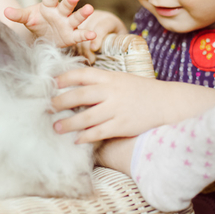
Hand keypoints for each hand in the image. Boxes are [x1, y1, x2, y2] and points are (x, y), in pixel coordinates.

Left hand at [3, 0, 96, 47]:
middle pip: (65, 5)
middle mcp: (60, 13)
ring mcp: (67, 24)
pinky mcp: (72, 35)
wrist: (44, 36)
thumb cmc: (37, 21)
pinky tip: (93, 34)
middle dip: (70, 1)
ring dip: (83, 13)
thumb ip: (18, 14)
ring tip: (89, 8)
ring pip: (76, 17)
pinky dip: (87, 35)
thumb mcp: (27, 18)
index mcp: (48, 6)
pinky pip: (80, 35)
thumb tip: (4, 11)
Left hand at [51, 67, 171, 142]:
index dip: (65, 78)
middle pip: (81, 95)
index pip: (82, 74)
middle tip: (47, 107)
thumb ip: (100, 82)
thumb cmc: (139, 90)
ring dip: (69, 123)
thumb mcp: (120, 79)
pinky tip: (76, 140)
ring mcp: (117, 109)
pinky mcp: (123, 125)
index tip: (51, 83)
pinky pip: (100, 132)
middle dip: (61, 101)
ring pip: (87, 116)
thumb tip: (73, 88)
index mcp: (110, 77)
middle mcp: (112, 91)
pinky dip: (86, 136)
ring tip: (56, 127)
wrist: (167, 102)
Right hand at [73, 10, 127, 63]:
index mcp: (109, 19)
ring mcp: (85, 20)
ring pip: (78, 33)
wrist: (110, 30)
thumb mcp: (122, 40)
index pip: (102, 26)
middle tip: (91, 59)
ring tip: (87, 59)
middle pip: (88, 30)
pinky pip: (73, 36)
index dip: (98, 38)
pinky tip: (81, 55)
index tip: (94, 49)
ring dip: (81, 48)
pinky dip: (76, 47)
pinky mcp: (78, 25)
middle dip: (87, 46)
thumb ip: (122, 44)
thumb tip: (123, 53)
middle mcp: (96, 16)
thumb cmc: (118, 38)